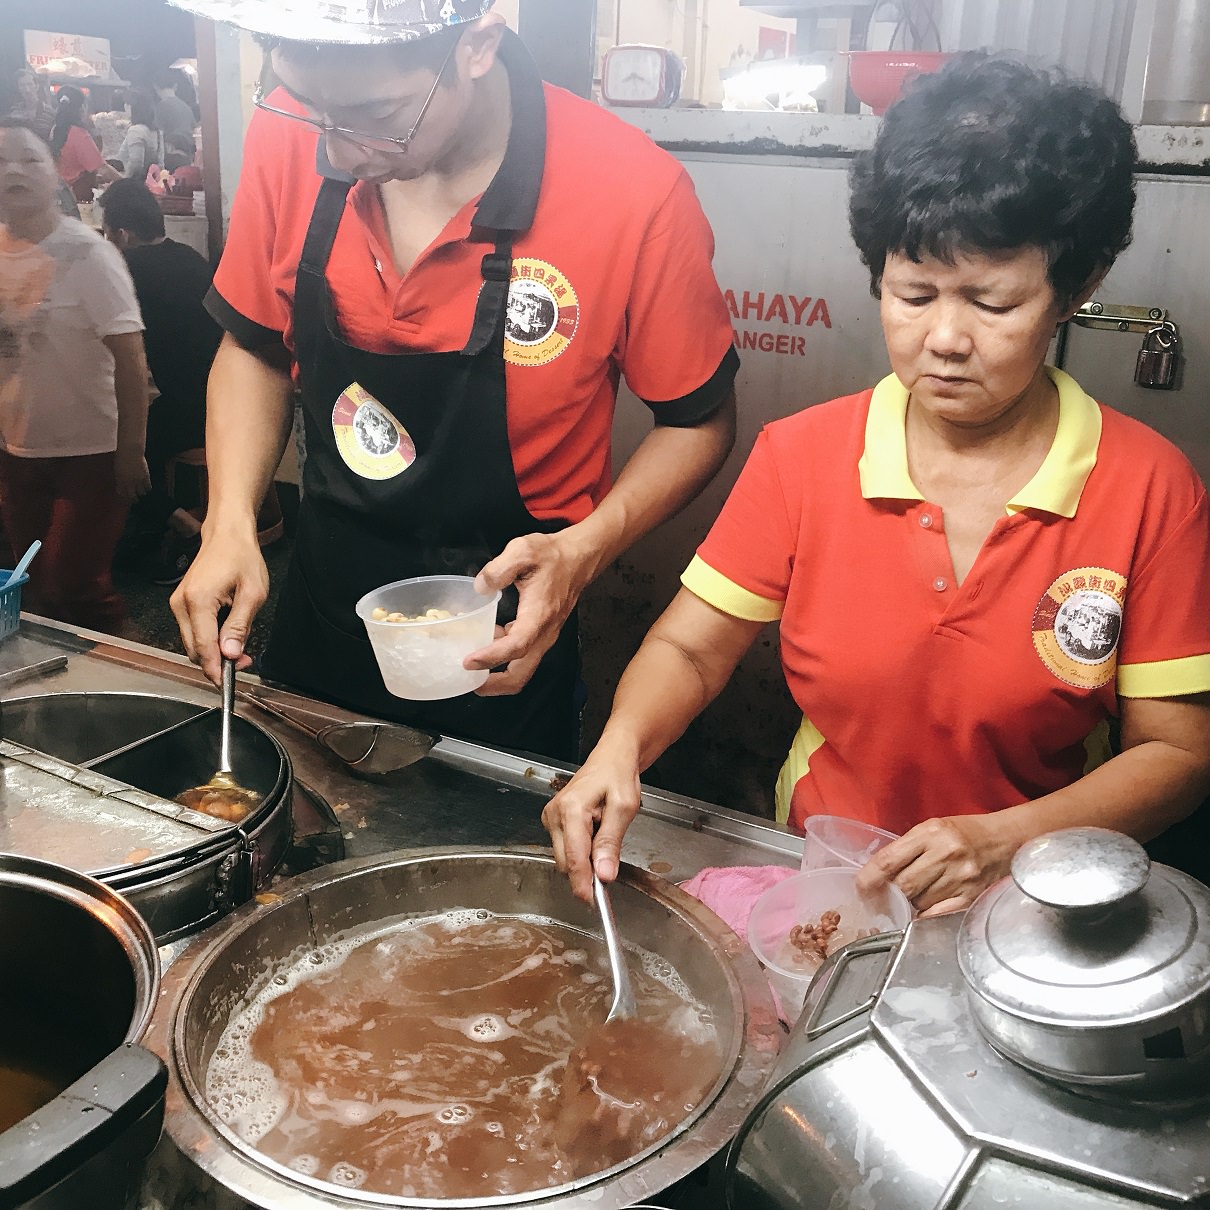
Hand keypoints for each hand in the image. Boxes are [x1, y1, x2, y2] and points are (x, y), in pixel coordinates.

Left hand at [114, 449, 150, 502]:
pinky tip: (149, 489)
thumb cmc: (122, 457)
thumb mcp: (117, 469)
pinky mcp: (145, 476)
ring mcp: (137, 480)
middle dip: (134, 499)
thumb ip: (120, 477)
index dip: (124, 496)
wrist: (130, 451)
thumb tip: (121, 484)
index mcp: (120, 480)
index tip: (126, 498)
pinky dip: (148, 488)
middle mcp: (128, 482)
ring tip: (143, 495)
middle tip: (136, 501)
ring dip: (142, 494)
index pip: (122, 492)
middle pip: (132, 495)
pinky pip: (147, 486)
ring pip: (141, 492)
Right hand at [169, 529, 267, 683]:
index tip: (227, 685)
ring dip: (214, 651)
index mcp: (198, 601)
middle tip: (245, 660)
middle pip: (194, 650)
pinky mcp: (181, 604)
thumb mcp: (252, 594)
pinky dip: (208, 639)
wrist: (226, 535)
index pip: (203, 647)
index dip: (215, 670)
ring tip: (240, 645)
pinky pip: (192, 631)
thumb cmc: (242, 558)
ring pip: (192, 643)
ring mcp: (178, 604)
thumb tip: (230, 654)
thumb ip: (239, 627)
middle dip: (217, 662)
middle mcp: (181, 604)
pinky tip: (227, 633)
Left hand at [468, 527, 596, 696]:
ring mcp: (543, 636)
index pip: (516, 646)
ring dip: (497, 673)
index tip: (469, 661)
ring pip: (521, 669)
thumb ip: (499, 569)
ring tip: (472, 663)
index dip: (491, 658)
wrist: (577, 558)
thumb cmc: (552, 555)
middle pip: (520, 674)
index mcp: (539, 615)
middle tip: (469, 681)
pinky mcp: (540, 634)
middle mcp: (543, 633)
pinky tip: (486, 640)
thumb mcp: (523, 550)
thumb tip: (481, 587)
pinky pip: (521, 656)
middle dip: (495, 685)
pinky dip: (502, 658)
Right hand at [542, 737, 642, 902]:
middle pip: (566, 862)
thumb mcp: (624, 808)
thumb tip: (604, 875)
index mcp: (571, 810)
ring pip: (564, 857)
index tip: (592, 902)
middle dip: (586, 871)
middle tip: (610, 862)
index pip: (574, 858)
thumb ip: (611, 843)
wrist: (611, 758)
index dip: (583, 883)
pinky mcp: (552, 821)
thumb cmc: (618, 777)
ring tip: (603, 835)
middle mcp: (554, 814)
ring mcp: (550, 817)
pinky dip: (579, 850)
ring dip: (584, 859)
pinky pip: (563, 847)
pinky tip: (593, 833)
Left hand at [855, 814, 1021, 915]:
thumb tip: (877, 875)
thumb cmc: (963, 833)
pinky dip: (925, 916)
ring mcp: (960, 878)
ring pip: (919, 903)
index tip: (860, 889)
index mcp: (930, 833)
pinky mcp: (972, 897)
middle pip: (903, 886)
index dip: (868, 878)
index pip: (888, 860)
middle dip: (888, 895)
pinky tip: (924, 910)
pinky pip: (938, 915)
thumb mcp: (932, 828)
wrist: (1005, 841)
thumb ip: (906, 849)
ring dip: (910, 905)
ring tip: (914, 896)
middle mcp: (945, 855)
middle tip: (882, 899)